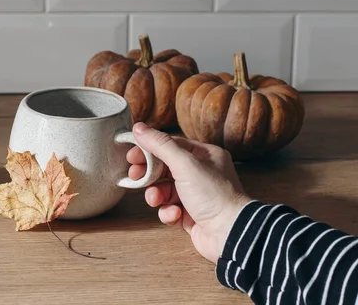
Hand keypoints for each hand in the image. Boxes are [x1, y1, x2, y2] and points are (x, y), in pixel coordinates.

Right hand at [128, 122, 251, 263]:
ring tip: (156, 199)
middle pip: (165, 168)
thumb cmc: (214, 196)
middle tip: (135, 176)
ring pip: (164, 190)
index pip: (171, 146)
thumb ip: (160, 145)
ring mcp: (196, 196)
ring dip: (156, 195)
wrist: (231, 234)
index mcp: (205, 156)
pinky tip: (175, 215)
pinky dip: (168, 213)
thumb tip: (139, 127)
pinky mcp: (191, 216)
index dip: (149, 149)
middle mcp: (201, 174)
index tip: (131, 156)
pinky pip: (170, 209)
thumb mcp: (185, 164)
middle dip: (149, 174)